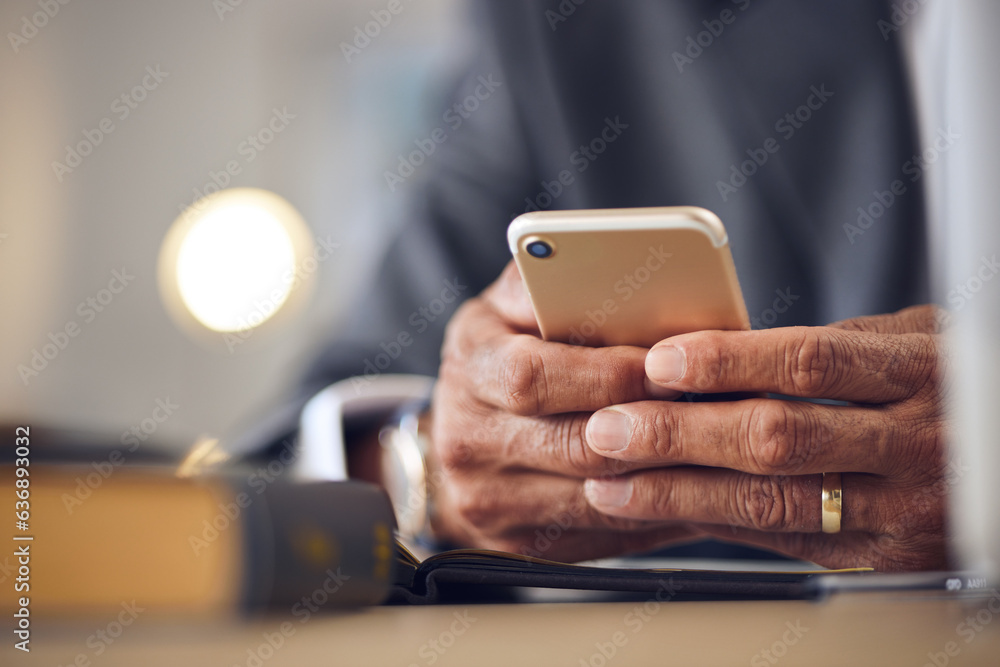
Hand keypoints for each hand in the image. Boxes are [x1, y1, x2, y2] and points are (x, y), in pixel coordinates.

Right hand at [427, 261, 699, 560]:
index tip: (667, 366)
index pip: (532, 376)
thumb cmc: (497, 359)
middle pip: (573, 445)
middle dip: (651, 427)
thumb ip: (544, 282)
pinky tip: (694, 491)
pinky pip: (601, 535)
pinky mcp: (515, 546)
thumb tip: (598, 260)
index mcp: (469, 366)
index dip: (606, 374)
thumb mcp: (505, 308)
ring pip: (596, 498)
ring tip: (716, 449)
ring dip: (664, 477)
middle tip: (713, 410)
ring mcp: (488, 500)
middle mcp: (467, 439)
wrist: (454, 444)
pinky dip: (654, 515)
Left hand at [582, 305, 950, 570]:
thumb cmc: (956, 385)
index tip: (658, 361)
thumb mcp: (918, 344)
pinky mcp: (885, 559)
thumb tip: (723, 349)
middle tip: (607, 430)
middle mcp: (917, 444)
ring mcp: (905, 510)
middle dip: (679, 436)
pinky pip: (787, 543)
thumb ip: (835, 347)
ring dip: (679, 493)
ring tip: (610, 481)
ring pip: (773, 504)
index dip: (728, 361)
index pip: (812, 362)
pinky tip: (663, 510)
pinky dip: (716, 524)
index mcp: (922, 372)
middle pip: (778, 439)